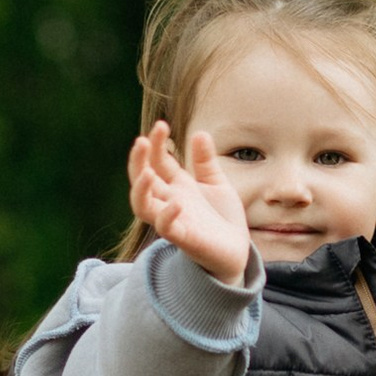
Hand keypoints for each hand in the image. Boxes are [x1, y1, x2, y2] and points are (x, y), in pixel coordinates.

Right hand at [130, 119, 254, 286]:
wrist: (236, 251)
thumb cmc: (222, 218)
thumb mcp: (216, 183)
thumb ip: (205, 161)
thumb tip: (200, 134)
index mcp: (176, 186)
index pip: (157, 161)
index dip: (157, 143)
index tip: (162, 125)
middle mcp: (169, 201)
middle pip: (142, 180)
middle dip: (138, 161)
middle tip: (142, 141)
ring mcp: (173, 219)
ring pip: (143, 206)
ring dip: (140, 189)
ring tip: (146, 172)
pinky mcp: (184, 238)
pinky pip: (167, 228)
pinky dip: (168, 216)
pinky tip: (177, 202)